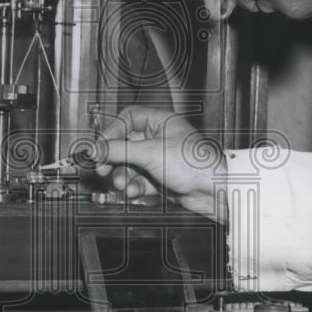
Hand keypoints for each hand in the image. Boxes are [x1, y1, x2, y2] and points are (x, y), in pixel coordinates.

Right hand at [93, 106, 227, 222]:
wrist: (215, 192)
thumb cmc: (196, 165)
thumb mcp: (151, 154)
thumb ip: (119, 150)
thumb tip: (96, 149)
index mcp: (161, 122)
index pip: (128, 118)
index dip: (112, 131)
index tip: (100, 147)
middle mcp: (160, 138)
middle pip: (126, 144)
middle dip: (114, 158)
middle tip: (102, 168)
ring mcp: (160, 159)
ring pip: (130, 164)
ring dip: (123, 176)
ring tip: (122, 184)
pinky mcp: (161, 178)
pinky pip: (139, 179)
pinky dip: (134, 186)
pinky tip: (134, 192)